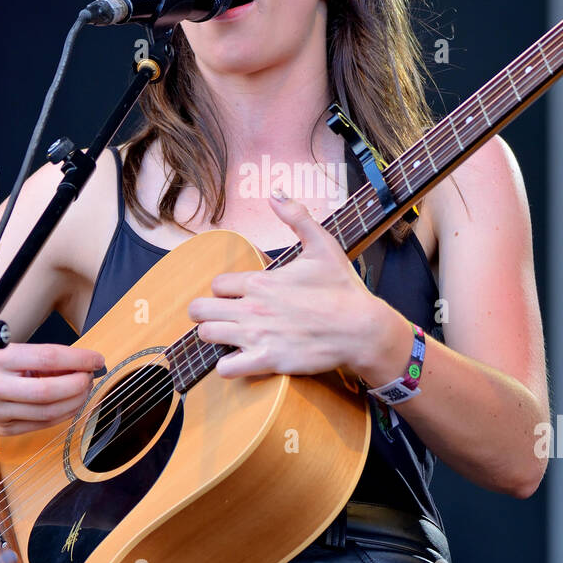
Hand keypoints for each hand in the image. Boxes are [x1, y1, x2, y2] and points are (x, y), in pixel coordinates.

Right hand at [0, 343, 104, 434]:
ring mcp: (0, 411)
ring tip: (83, 388)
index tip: (96, 359)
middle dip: (79, 384)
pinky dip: (63, 414)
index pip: (48, 358)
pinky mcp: (4, 428)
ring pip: (49, 412)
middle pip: (50, 390)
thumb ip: (43, 358)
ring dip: (75, 401)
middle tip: (90, 376)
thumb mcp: (11, 350)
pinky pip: (42, 424)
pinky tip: (71, 403)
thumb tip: (80, 363)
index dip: (78, 359)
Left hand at [188, 189, 384, 378]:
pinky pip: (226, 368)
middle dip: (206, 312)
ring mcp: (257, 336)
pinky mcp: (267, 361)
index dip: (224, 290)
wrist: (362, 328)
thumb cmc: (343, 288)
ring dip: (214, 336)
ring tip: (230, 336)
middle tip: (222, 316)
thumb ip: (297, 217)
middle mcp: (252, 307)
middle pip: (200, 309)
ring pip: (207, 335)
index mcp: (261, 281)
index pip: (217, 284)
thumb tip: (276, 194)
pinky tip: (240, 360)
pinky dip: (227, 366)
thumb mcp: (323, 244)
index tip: (238, 295)